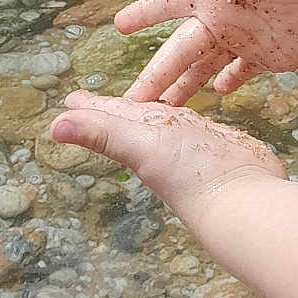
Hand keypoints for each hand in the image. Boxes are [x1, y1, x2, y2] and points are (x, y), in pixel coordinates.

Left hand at [48, 89, 285, 230]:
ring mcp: (191, 141)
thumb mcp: (142, 146)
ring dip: (150, 108)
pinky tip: (188, 117)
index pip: (111, 115)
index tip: (70, 98)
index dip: (90, 107)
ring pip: (163, 119)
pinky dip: (187, 116)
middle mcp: (164, 138)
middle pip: (133, 116)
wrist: (243, 199)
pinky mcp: (219, 143)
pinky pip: (197, 123)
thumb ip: (102, 134)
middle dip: (113, 106)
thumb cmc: (190, 175)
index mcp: (142, 135)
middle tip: (90, 99)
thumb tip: (53, 128)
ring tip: (138, 101)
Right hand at [116, 0, 297, 102]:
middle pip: (180, 50)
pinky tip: (215, 96)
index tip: (118, 24)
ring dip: (184, 88)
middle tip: (126, 102)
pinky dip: (227, 84)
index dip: (145, 13)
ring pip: (205, 68)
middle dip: (153, 75)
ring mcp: (246, 37)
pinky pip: (242, 73)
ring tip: (162, 112)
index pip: (169, 2)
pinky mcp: (272, 55)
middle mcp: (225, 15)